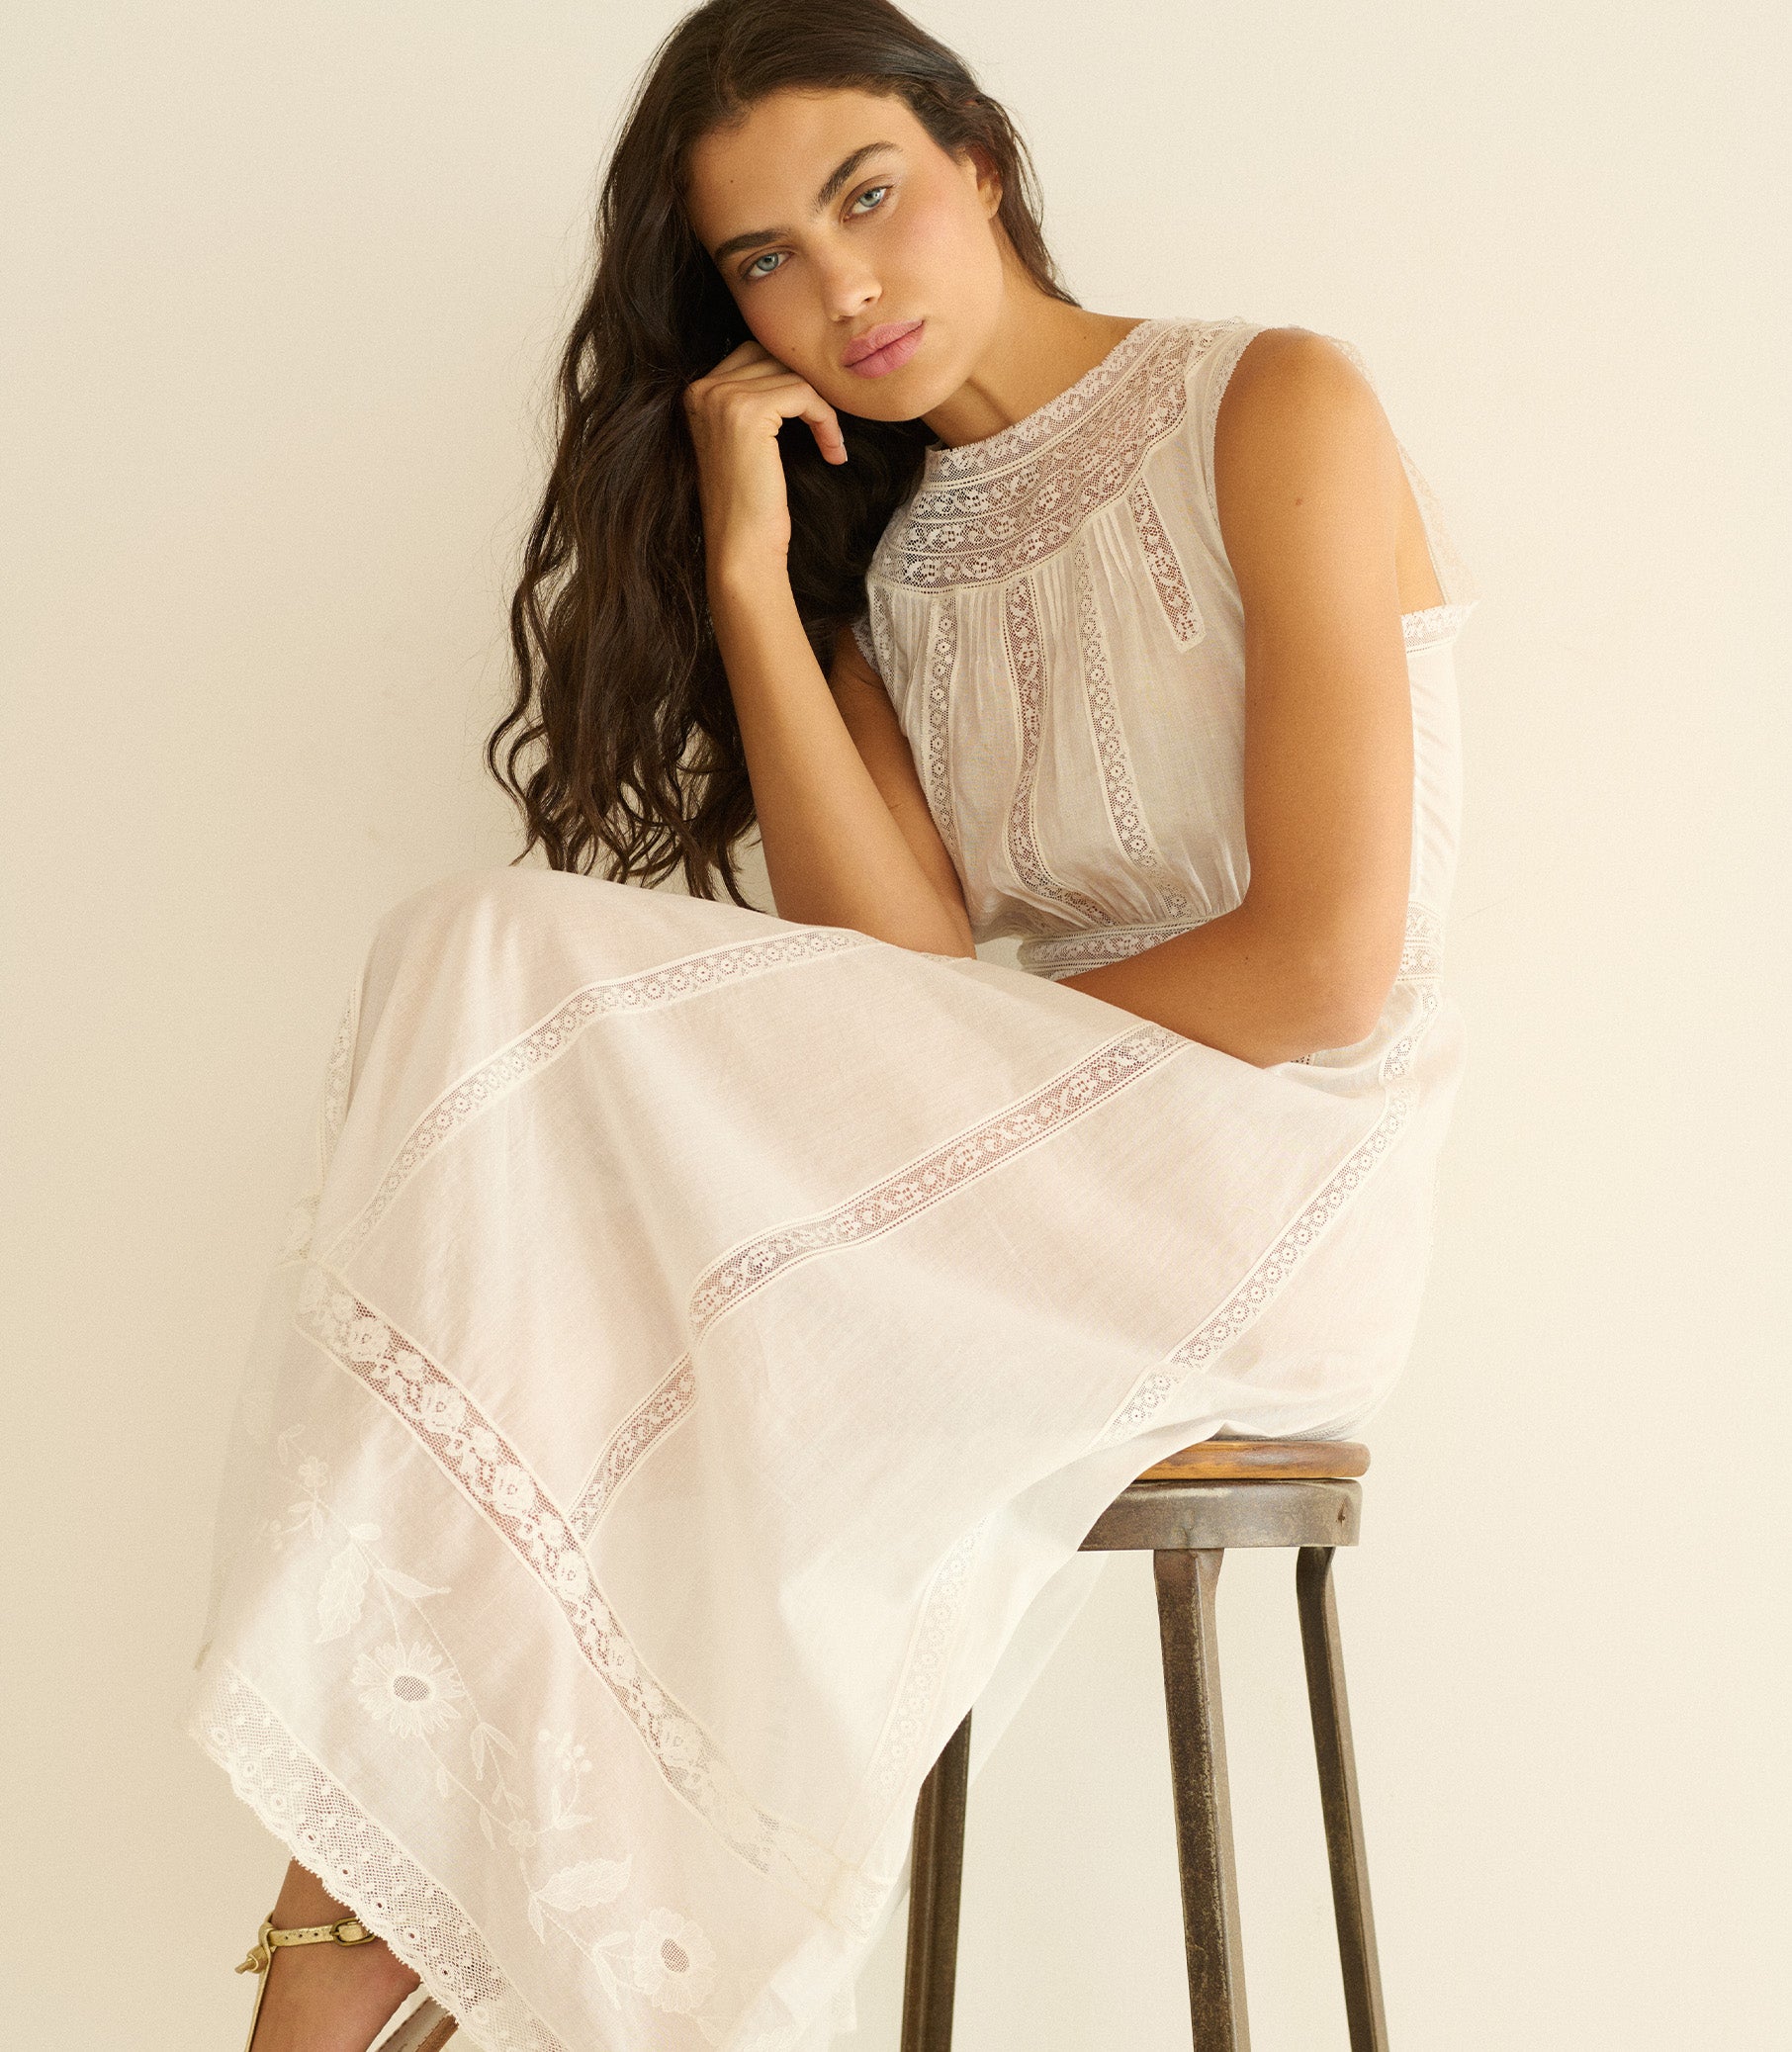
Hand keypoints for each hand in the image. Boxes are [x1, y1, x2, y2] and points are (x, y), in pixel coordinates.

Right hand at [683, 338, 847, 583]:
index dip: (790, 383)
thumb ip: (755, 402)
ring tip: (832, 445)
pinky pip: (805, 394)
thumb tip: (796, 368)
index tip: (812, 420)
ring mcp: (722, 397)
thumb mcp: (745, 443)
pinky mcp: (749, 411)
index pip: (754, 356)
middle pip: (773, 358)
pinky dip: (827, 421)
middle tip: (828, 429)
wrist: (741, 548)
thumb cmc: (749, 505)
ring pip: (792, 376)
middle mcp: (702, 389)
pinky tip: (833, 452)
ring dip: (822, 409)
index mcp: (696, 393)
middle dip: (807, 390)